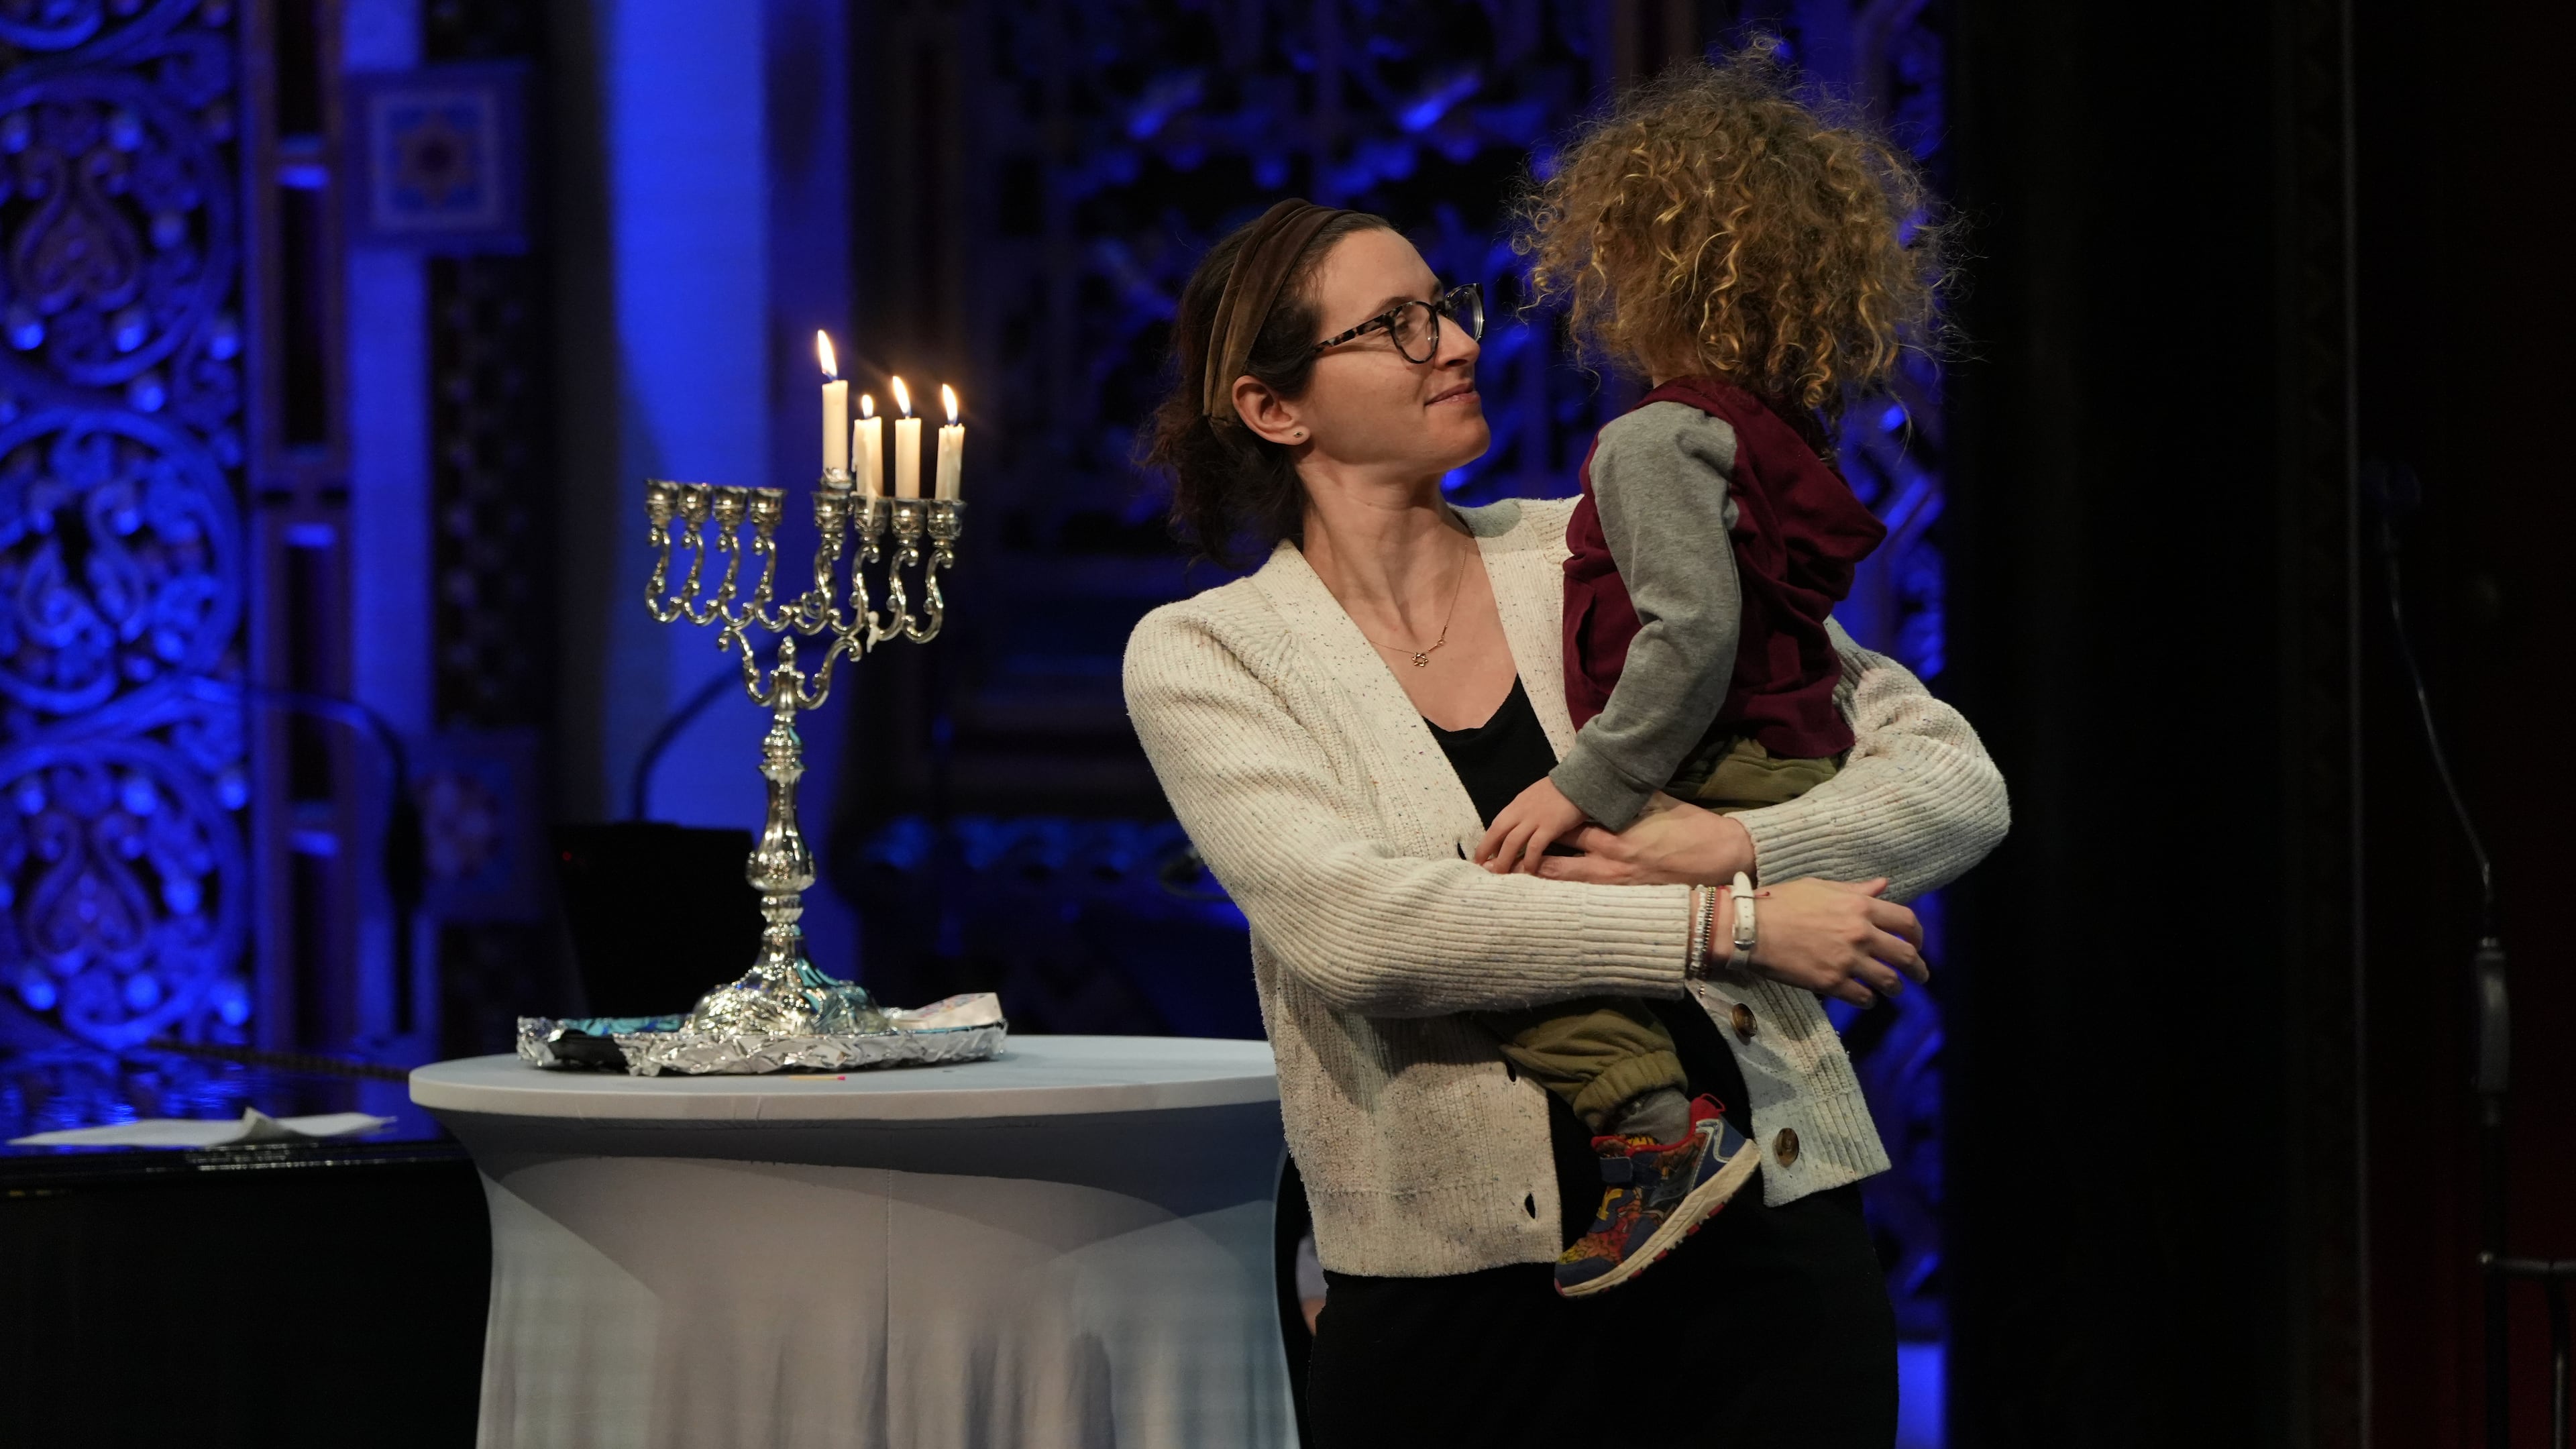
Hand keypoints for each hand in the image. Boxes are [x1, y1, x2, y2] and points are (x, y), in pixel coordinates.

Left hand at [1475, 778, 1589, 874]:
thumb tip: (1512, 832)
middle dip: (1487, 852)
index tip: (1480, 858)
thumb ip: (1522, 813)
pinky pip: (1535, 846)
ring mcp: (1535, 819)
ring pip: (1512, 842)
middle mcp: (1520, 812)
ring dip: (1504, 860)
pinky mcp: (1550, 826)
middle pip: (1498, 833)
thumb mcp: (1532, 798)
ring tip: (1501, 875)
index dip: (1485, 843)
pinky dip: (1530, 860)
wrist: (1578, 780)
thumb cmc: (1557, 791)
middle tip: (1483, 870)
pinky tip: (1529, 871)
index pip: (1495, 826)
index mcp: (1515, 806)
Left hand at [1531, 793, 1756, 885]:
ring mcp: (1621, 886)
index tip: (1517, 828)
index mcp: (1616, 834)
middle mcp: (1612, 863)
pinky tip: (1554, 907)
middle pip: (1558, 865)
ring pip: (1571, 889)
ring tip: (1513, 889)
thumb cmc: (1692, 827)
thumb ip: (1627, 799)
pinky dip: (1571, 903)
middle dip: (1529, 866)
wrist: (1724, 857)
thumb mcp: (1656, 804)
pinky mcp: (1632, 901)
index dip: (1540, 830)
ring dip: (1543, 888)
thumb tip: (1607, 785)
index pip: (1566, 830)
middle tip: (1499, 868)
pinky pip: (1594, 904)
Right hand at [1740, 877, 1927, 1008]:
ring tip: (1894, 991)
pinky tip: (1866, 998)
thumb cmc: (1782, 901)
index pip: (1906, 921)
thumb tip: (1883, 885)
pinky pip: (1863, 997)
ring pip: (1889, 981)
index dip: (1918, 935)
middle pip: (1906, 956)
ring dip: (1896, 988)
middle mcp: (1859, 934)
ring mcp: (1847, 960)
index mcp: (1859, 906)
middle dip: (1919, 969)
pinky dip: (1869, 1000)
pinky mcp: (1831, 982)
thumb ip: (1856, 890)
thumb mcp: (1820, 887)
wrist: (1750, 928)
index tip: (1917, 944)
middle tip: (1921, 977)